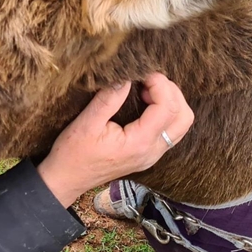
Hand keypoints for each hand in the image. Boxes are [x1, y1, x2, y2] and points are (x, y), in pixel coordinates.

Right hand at [36, 73, 193, 206]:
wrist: (66, 179)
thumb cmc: (73, 153)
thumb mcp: (87, 122)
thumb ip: (109, 99)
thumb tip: (126, 76)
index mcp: (139, 143)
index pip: (167, 108)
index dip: (160, 84)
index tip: (143, 72)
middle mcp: (152, 151)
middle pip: (184, 117)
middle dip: (172, 92)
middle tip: (148, 79)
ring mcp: (152, 155)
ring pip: (181, 125)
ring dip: (171, 102)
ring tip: (147, 90)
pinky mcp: (147, 154)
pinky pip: (170, 131)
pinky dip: (165, 112)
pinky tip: (145, 103)